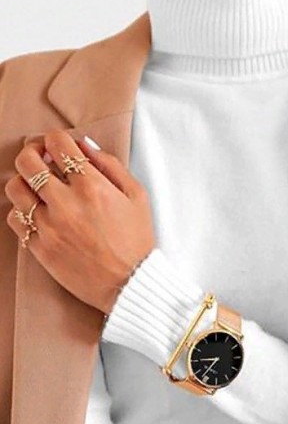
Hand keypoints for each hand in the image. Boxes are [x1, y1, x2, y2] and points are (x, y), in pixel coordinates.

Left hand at [4, 129, 154, 314]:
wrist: (129, 284)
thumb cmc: (136, 241)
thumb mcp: (136, 196)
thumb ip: (111, 165)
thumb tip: (84, 145)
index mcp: (92, 185)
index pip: (56, 142)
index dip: (54, 139)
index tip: (58, 148)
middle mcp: (66, 203)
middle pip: (27, 161)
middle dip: (33, 153)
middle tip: (42, 160)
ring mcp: (50, 226)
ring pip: (15, 188)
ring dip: (25, 182)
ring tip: (37, 189)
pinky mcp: (41, 248)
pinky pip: (15, 219)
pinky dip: (22, 211)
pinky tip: (36, 214)